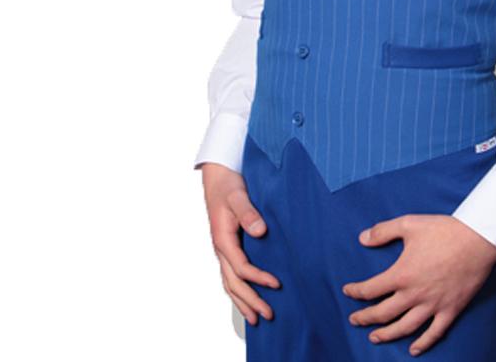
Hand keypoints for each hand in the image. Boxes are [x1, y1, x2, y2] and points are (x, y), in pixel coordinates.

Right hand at [200, 162, 280, 325]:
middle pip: (233, 283)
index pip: (241, 267)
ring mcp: (223, 250)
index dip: (258, 278)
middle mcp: (221, 249)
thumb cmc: (229, 185)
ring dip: (243, 301)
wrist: (218, 176)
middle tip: (268, 316)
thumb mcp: (238, 195)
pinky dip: (238, 291)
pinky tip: (248, 299)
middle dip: (250, 301)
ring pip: (230, 283)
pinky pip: (230, 276)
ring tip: (256, 319)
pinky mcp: (228, 248)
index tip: (277, 284)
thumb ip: (248, 212)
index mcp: (223, 239)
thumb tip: (259, 231)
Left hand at [342, 213, 495, 355]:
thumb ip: (383, 231)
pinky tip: (413, 350)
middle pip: (384, 313)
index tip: (348, 291)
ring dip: (387, 334)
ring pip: (405, 327)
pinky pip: (434, 333)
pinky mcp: (450, 310)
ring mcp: (433, 305)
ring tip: (375, 337)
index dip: (356, 292)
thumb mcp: (409, 224)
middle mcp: (414, 294)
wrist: (476, 239)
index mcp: (402, 274)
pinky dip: (423, 344)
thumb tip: (362, 239)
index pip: (371, 289)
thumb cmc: (443, 230)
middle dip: (366, 318)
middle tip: (355, 320)